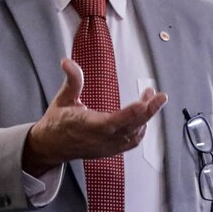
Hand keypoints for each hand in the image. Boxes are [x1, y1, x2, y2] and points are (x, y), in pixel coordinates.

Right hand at [22, 58, 166, 175]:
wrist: (52, 147)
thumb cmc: (57, 122)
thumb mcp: (62, 99)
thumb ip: (71, 81)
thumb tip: (67, 61)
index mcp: (85, 126)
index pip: (110, 122)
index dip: (128, 114)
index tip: (142, 104)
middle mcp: (99, 139)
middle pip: (129, 127)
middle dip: (148, 112)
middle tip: (160, 96)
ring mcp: (107, 147)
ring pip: (134, 134)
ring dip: (146, 116)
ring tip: (152, 97)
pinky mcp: (112, 150)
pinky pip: (132, 142)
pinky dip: (142, 128)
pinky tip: (145, 114)